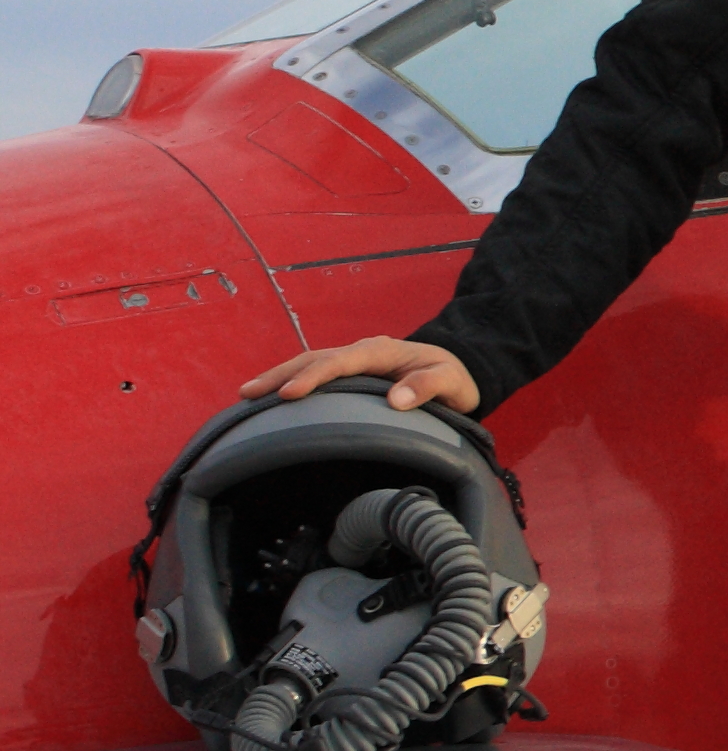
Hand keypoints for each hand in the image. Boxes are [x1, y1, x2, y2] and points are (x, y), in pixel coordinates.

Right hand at [240, 338, 479, 413]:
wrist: (458, 370)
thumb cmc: (453, 378)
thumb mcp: (451, 383)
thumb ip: (429, 387)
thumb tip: (396, 400)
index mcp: (381, 351)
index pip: (341, 362)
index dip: (314, 377)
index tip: (289, 394)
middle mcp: (361, 351)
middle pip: (314, 359)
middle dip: (279, 374)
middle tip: (247, 393)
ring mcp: (353, 360)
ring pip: (308, 363)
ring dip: (278, 376)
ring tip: (246, 395)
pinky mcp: (350, 373)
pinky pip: (315, 374)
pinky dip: (290, 381)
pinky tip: (270, 400)